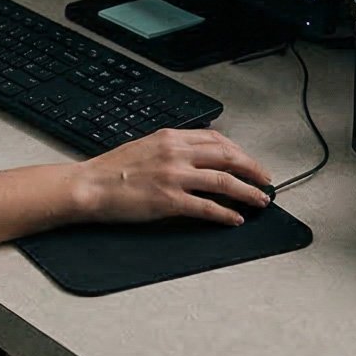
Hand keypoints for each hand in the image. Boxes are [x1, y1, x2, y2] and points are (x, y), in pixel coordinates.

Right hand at [78, 127, 274, 224]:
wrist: (89, 186)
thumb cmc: (112, 169)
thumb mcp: (147, 145)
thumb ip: (174, 148)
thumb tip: (197, 155)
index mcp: (172, 137)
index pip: (217, 140)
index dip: (240, 152)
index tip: (250, 162)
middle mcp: (176, 153)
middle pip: (227, 157)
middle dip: (252, 169)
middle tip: (266, 180)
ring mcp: (174, 177)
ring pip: (223, 181)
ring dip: (247, 192)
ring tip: (260, 200)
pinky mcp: (168, 201)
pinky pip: (206, 207)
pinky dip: (225, 213)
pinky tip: (235, 218)